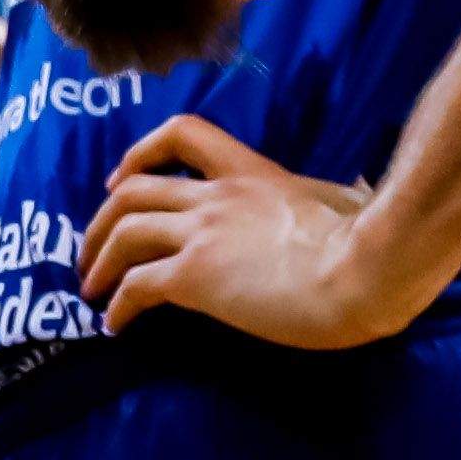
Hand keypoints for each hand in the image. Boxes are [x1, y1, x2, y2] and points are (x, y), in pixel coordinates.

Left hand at [76, 114, 406, 347]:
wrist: (365, 267)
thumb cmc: (369, 239)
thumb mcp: (344, 200)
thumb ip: (333, 196)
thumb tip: (356, 194)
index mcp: (252, 171)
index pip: (184, 134)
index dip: (141, 152)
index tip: (122, 177)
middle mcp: (216, 195)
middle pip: (133, 191)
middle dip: (101, 220)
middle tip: (91, 250)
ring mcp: (201, 233)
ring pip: (123, 233)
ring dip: (98, 260)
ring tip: (92, 290)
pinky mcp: (194, 277)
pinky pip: (136, 285)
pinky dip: (117, 304)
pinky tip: (114, 325)